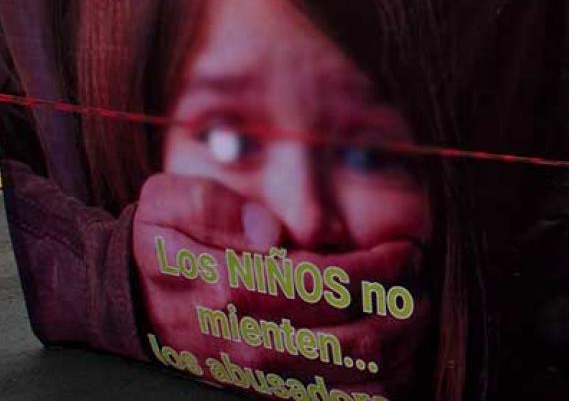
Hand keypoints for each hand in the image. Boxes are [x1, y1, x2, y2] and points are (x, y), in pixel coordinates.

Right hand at [132, 175, 430, 391]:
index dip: (381, 266)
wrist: (131, 300)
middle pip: (357, 337)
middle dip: (406, 303)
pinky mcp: (272, 392)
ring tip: (417, 306)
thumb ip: (215, 205)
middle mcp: (251, 343)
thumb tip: (271, 230)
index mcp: (230, 288)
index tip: (405, 248)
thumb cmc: (163, 244)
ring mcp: (263, 376)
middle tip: (420, 275)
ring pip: (360, 377)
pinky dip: (384, 384)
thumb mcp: (168, 203)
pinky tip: (399, 352)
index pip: (328, 284)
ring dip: (404, 344)